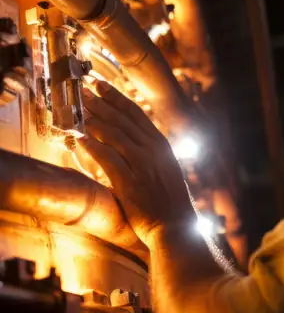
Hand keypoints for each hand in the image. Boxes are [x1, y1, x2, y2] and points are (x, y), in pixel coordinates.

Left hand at [79, 80, 194, 244]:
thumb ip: (153, 153)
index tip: (101, 85)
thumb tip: (136, 140)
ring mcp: (142, 165)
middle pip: (121, 120)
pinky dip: (92, 146)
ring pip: (113, 135)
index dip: (116, 97)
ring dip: (94, 121)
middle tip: (83, 91)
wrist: (175, 227)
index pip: (136, 114)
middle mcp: (152, 151)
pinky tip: (79, 138)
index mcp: (161, 145)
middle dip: (100, 103)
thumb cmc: (170, 201)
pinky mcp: (129, 182)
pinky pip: (107, 159)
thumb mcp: (167, 169)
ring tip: (78, 111)